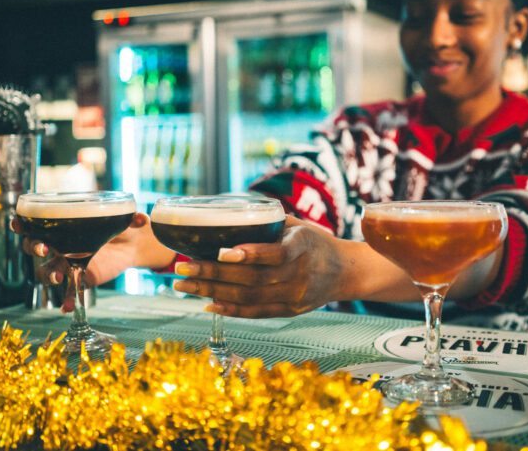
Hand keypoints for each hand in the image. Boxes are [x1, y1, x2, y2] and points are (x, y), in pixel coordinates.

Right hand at [13, 212, 156, 311]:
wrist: (134, 244)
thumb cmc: (121, 225)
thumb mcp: (124, 218)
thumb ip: (132, 218)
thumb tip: (142, 218)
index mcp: (65, 227)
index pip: (37, 224)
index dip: (23, 223)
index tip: (18, 222)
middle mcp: (62, 245)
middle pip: (35, 248)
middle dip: (35, 248)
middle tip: (44, 249)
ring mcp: (69, 264)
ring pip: (47, 271)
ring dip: (48, 275)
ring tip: (57, 278)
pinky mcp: (81, 278)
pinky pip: (69, 292)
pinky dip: (66, 300)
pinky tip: (67, 307)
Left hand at [171, 216, 348, 317]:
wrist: (344, 271)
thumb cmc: (314, 242)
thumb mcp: (298, 226)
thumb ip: (268, 223)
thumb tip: (224, 214)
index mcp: (303, 246)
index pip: (276, 253)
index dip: (249, 253)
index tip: (220, 251)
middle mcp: (300, 274)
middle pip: (253, 279)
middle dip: (213, 273)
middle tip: (182, 267)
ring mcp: (296, 296)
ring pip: (250, 297)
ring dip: (212, 291)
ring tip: (184, 284)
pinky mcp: (290, 311)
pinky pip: (256, 312)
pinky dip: (230, 309)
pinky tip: (207, 303)